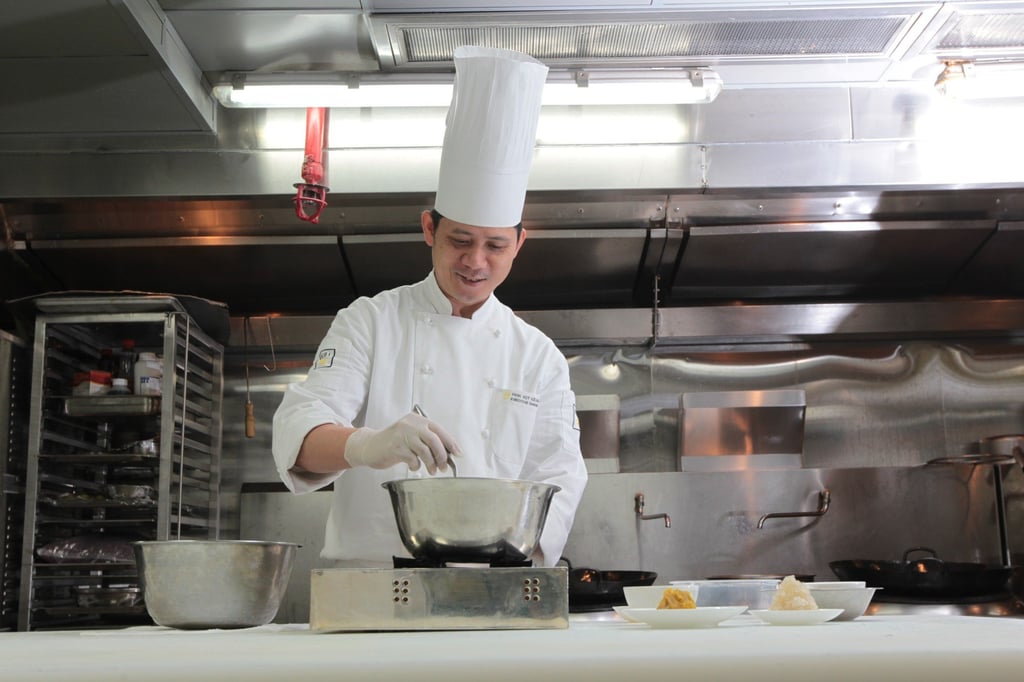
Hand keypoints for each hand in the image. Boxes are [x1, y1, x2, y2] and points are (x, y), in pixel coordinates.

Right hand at [344, 412, 459, 473]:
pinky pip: (413, 459)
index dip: (451, 443)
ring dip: (431, 464)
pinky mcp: (395, 447)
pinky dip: (416, 465)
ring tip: (432, 470)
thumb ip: (427, 441)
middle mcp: (410, 425)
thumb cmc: (393, 442)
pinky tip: (414, 466)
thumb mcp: (411, 436)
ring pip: (425, 451)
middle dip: (442, 456)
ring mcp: (402, 435)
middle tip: (444, 467)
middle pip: (434, 440)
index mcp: (417, 420)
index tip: (458, 454)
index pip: (439, 430)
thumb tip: (448, 453)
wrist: (370, 446)